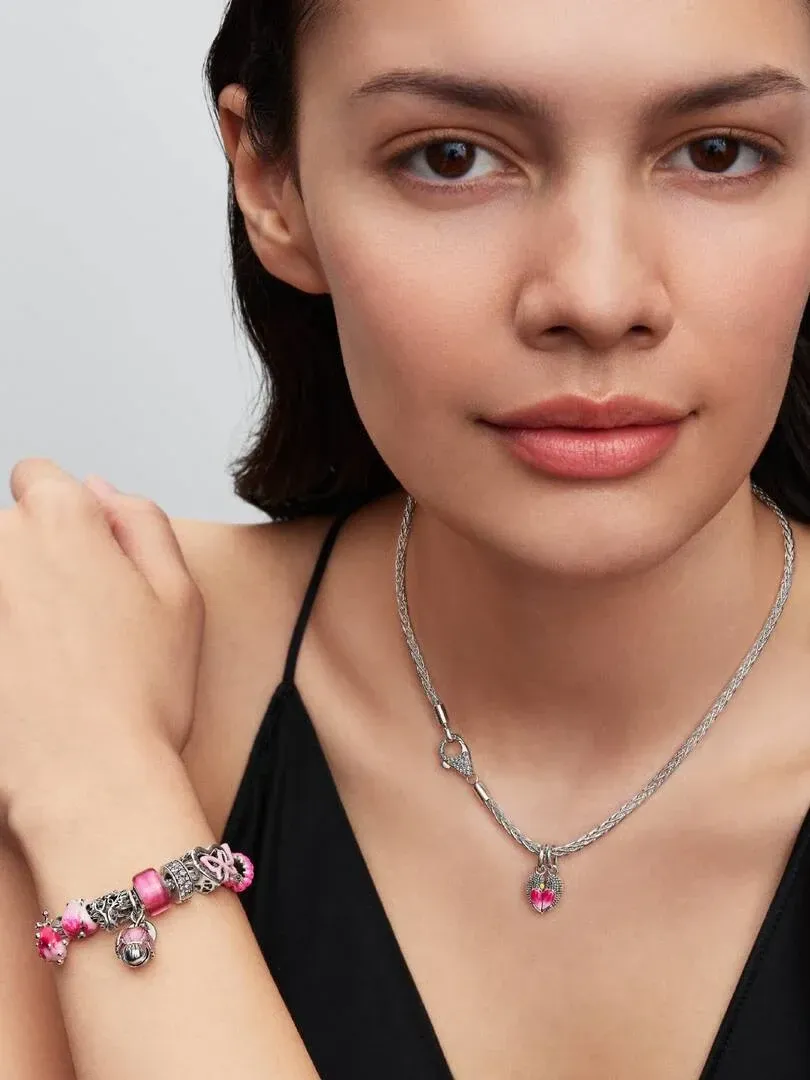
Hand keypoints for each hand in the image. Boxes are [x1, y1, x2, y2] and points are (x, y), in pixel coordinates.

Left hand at [0, 459, 204, 829]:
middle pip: (10, 530)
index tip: (83, 562)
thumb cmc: (143, 695)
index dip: (66, 516)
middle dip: (36, 561)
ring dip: (12, 604)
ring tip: (42, 663)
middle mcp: (3, 544)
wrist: (88, 780)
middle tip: (77, 627)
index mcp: (63, 518)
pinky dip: (8, 642)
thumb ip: (142, 522)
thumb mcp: (180, 594)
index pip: (38, 477)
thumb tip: (99, 489)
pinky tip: (23, 680)